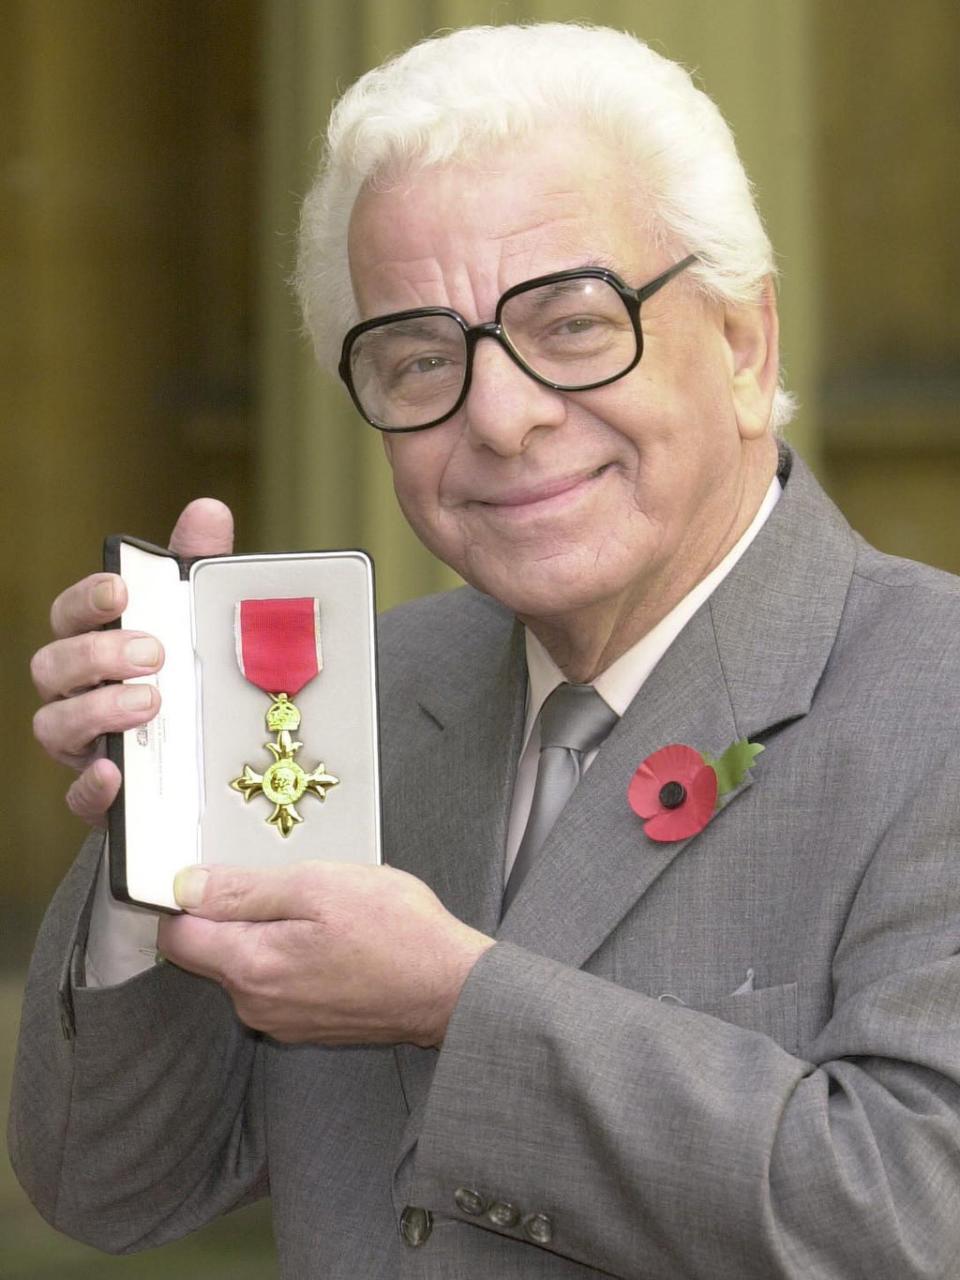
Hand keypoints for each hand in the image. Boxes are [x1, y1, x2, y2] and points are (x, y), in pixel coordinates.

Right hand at [31, 499, 233, 823]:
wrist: (210, 768)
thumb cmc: (190, 678)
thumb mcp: (198, 622)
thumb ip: (196, 569)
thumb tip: (208, 510)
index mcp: (94, 647)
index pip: (67, 616)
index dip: (86, 599)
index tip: (120, 589)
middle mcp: (77, 696)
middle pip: (51, 668)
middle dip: (97, 654)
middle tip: (155, 651)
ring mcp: (85, 749)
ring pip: (54, 727)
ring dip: (97, 711)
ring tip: (151, 702)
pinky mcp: (106, 801)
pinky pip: (82, 799)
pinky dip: (94, 787)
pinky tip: (119, 773)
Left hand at [157, 861, 495, 1047]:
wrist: (451, 988)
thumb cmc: (395, 929)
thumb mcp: (318, 885)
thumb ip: (245, 889)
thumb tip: (185, 886)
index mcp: (250, 967)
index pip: (177, 937)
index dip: (188, 899)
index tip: (219, 875)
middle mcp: (255, 1004)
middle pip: (211, 952)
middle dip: (236, 915)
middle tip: (290, 887)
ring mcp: (282, 1020)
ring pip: (247, 966)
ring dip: (268, 936)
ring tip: (320, 912)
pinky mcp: (308, 1026)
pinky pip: (278, 984)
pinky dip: (293, 958)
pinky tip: (333, 940)